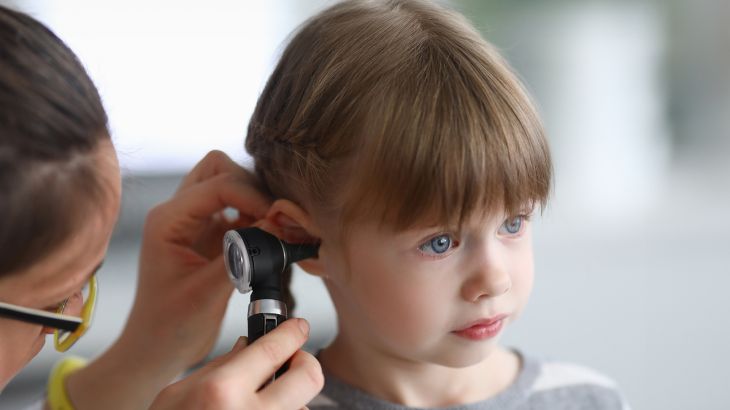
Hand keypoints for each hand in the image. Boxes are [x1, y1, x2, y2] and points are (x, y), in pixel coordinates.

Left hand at [65, 151, 272, 408]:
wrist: (156, 349)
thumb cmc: (170, 327)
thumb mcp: (206, 294)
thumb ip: (241, 257)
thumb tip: (275, 227)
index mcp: (167, 220)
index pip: (218, 184)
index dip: (253, 197)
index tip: (277, 221)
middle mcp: (178, 212)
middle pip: (220, 169)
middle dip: (252, 188)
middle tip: (273, 220)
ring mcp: (194, 221)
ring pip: (230, 184)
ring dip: (255, 201)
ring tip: (273, 231)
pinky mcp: (210, 235)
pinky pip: (238, 210)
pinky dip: (257, 218)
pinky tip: (267, 240)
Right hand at [150, 318, 323, 409]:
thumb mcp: (177, 395)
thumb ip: (218, 367)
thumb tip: (248, 346)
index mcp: (222, 392)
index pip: (274, 349)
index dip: (292, 333)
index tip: (299, 327)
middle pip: (309, 377)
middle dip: (306, 362)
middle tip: (294, 360)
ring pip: (304, 407)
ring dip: (292, 399)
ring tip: (264, 401)